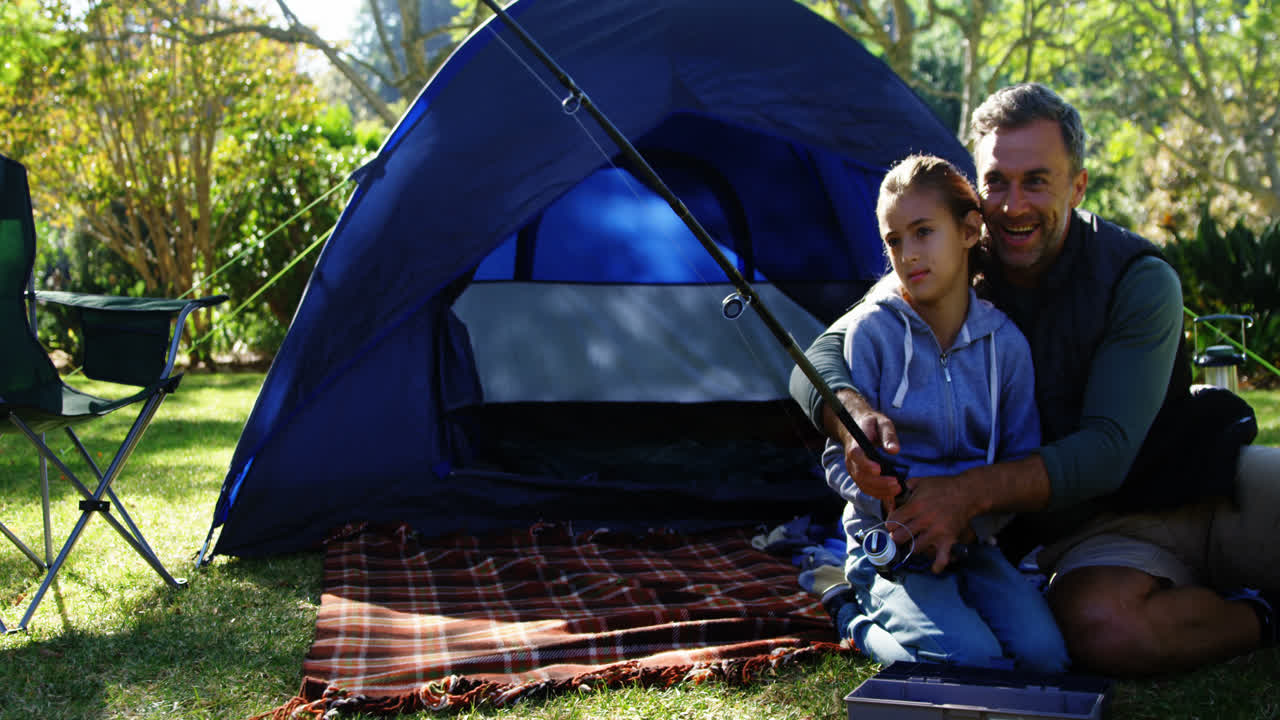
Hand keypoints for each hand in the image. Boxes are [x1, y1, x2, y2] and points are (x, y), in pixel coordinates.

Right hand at [826, 390, 902, 509]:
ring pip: (863, 484)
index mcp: (855, 444)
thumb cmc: (872, 424)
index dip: (866, 464)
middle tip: (896, 483)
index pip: (856, 456)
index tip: (879, 469)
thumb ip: (888, 435)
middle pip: (860, 475)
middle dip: (878, 482)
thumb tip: (894, 450)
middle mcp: (851, 459)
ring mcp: (853, 469)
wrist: (858, 427)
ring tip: (897, 489)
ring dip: (880, 490)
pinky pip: (865, 488)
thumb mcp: (883, 423)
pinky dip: (878, 493)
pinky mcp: (858, 475)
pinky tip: (891, 493)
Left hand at [888, 474, 979, 572]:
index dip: (890, 524)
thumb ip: (908, 486)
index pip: (893, 521)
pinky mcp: (948, 539)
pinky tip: (934, 568)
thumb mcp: (922, 481)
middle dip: (897, 537)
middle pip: (901, 537)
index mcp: (915, 506)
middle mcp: (924, 520)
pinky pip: (942, 557)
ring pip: (916, 548)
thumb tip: (898, 490)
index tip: (892, 525)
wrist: (967, 493)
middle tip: (900, 535)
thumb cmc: (944, 486)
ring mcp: (936, 532)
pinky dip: (938, 565)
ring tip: (913, 543)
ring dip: (912, 547)